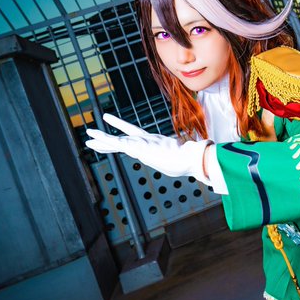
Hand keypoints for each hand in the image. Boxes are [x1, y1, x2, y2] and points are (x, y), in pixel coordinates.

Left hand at [85, 113, 211, 182]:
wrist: (190, 158)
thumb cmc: (192, 162)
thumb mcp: (189, 163)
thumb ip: (194, 164)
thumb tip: (210, 169)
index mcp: (157, 145)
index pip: (140, 140)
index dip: (130, 136)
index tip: (123, 135)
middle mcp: (148, 141)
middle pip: (126, 137)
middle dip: (111, 137)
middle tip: (98, 131)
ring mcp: (142, 143)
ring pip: (117, 140)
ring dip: (102, 139)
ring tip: (88, 135)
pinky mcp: (138, 146)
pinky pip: (116, 143)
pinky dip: (104, 140)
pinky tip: (92, 138)